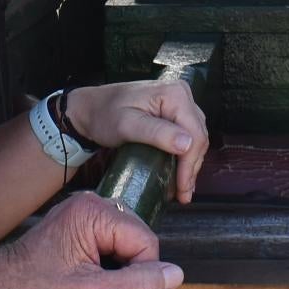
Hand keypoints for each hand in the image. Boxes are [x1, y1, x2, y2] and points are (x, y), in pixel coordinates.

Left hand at [0, 190, 181, 288]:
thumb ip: (137, 284)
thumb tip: (177, 275)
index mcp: (94, 214)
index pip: (146, 243)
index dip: (146, 280)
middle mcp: (91, 207)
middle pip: (136, 246)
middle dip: (132, 286)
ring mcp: (82, 218)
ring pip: (124, 253)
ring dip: (120, 288)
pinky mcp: (77, 232)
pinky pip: (108, 253)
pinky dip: (107, 280)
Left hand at [59, 79, 211, 204]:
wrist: (90, 108)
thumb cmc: (104, 115)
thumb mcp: (127, 125)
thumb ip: (157, 133)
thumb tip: (187, 144)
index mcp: (175, 94)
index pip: (195, 134)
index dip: (190, 164)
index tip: (182, 188)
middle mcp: (182, 94)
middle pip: (198, 137)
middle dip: (191, 168)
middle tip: (182, 194)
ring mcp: (179, 103)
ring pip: (195, 138)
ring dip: (190, 164)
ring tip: (181, 188)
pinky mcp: (174, 112)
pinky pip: (187, 135)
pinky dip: (185, 155)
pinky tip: (179, 172)